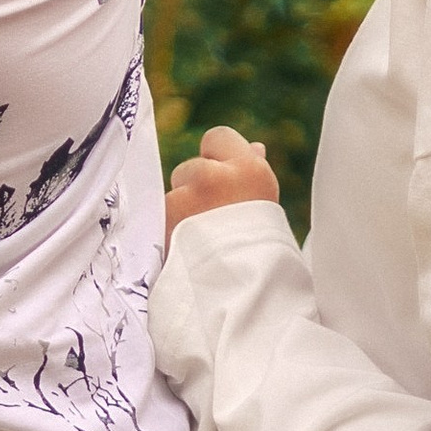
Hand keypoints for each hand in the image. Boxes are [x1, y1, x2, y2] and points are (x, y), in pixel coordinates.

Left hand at [163, 125, 279, 245]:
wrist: (246, 294)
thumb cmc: (265, 249)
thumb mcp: (267, 204)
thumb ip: (253, 172)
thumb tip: (255, 147)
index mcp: (249, 168)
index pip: (217, 136)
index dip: (217, 157)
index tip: (222, 179)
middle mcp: (214, 176)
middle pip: (190, 166)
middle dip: (195, 186)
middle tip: (212, 218)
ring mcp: (186, 198)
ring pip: (174, 194)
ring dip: (181, 211)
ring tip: (201, 241)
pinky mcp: (165, 220)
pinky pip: (163, 217)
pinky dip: (170, 231)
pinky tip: (187, 249)